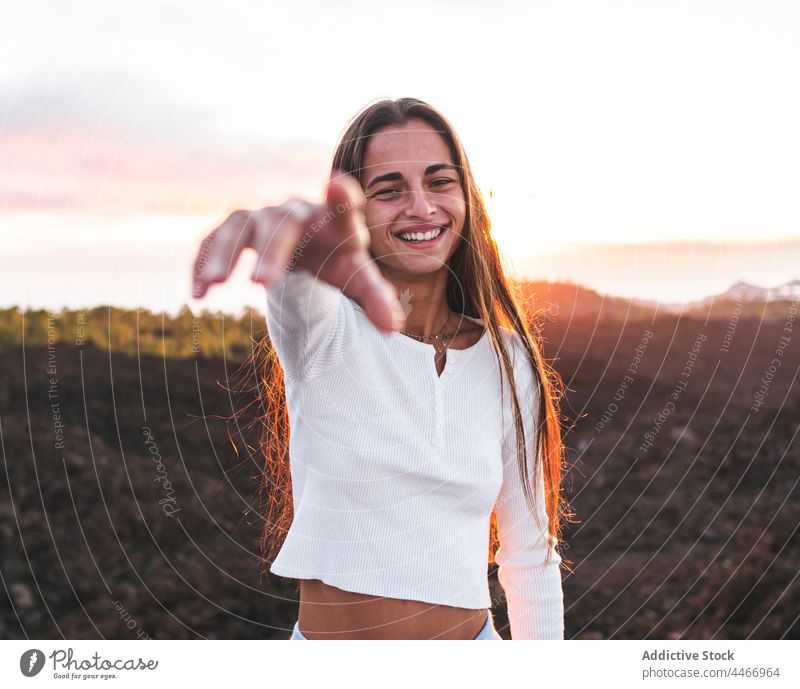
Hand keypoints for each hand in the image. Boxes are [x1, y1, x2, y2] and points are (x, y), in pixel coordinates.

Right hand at [191, 171, 405, 332]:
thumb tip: (392, 328)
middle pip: (282, 225)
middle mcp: (296, 212)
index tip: (339, 184)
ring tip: (214, 285)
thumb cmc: (337, 260)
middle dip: (271, 252)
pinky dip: (203, 261)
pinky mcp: (236, 227)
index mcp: (334, 222)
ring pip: (239, 226)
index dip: (342, 197)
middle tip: (259, 285)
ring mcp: (263, 216)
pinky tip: (198, 293)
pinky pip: (214, 238)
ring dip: (225, 254)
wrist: (307, 247)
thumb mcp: (357, 279)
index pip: (343, 207)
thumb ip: (376, 298)